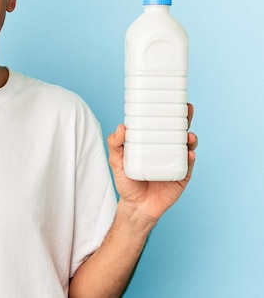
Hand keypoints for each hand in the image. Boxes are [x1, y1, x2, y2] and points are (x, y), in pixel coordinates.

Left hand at [107, 103, 197, 221]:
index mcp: (151, 142)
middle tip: (186, 108)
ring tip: (188, 136)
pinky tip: (188, 153)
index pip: (160, 123)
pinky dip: (190, 157)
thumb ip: (115, 145)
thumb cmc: (126, 182)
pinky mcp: (182, 175)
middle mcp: (166, 148)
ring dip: (190, 138)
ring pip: (187, 145)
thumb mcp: (116, 162)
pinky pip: (188, 164)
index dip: (165, 111)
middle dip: (184, 118)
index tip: (169, 98)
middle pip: (177, 130)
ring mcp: (176, 161)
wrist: (137, 207)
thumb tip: (120, 127)